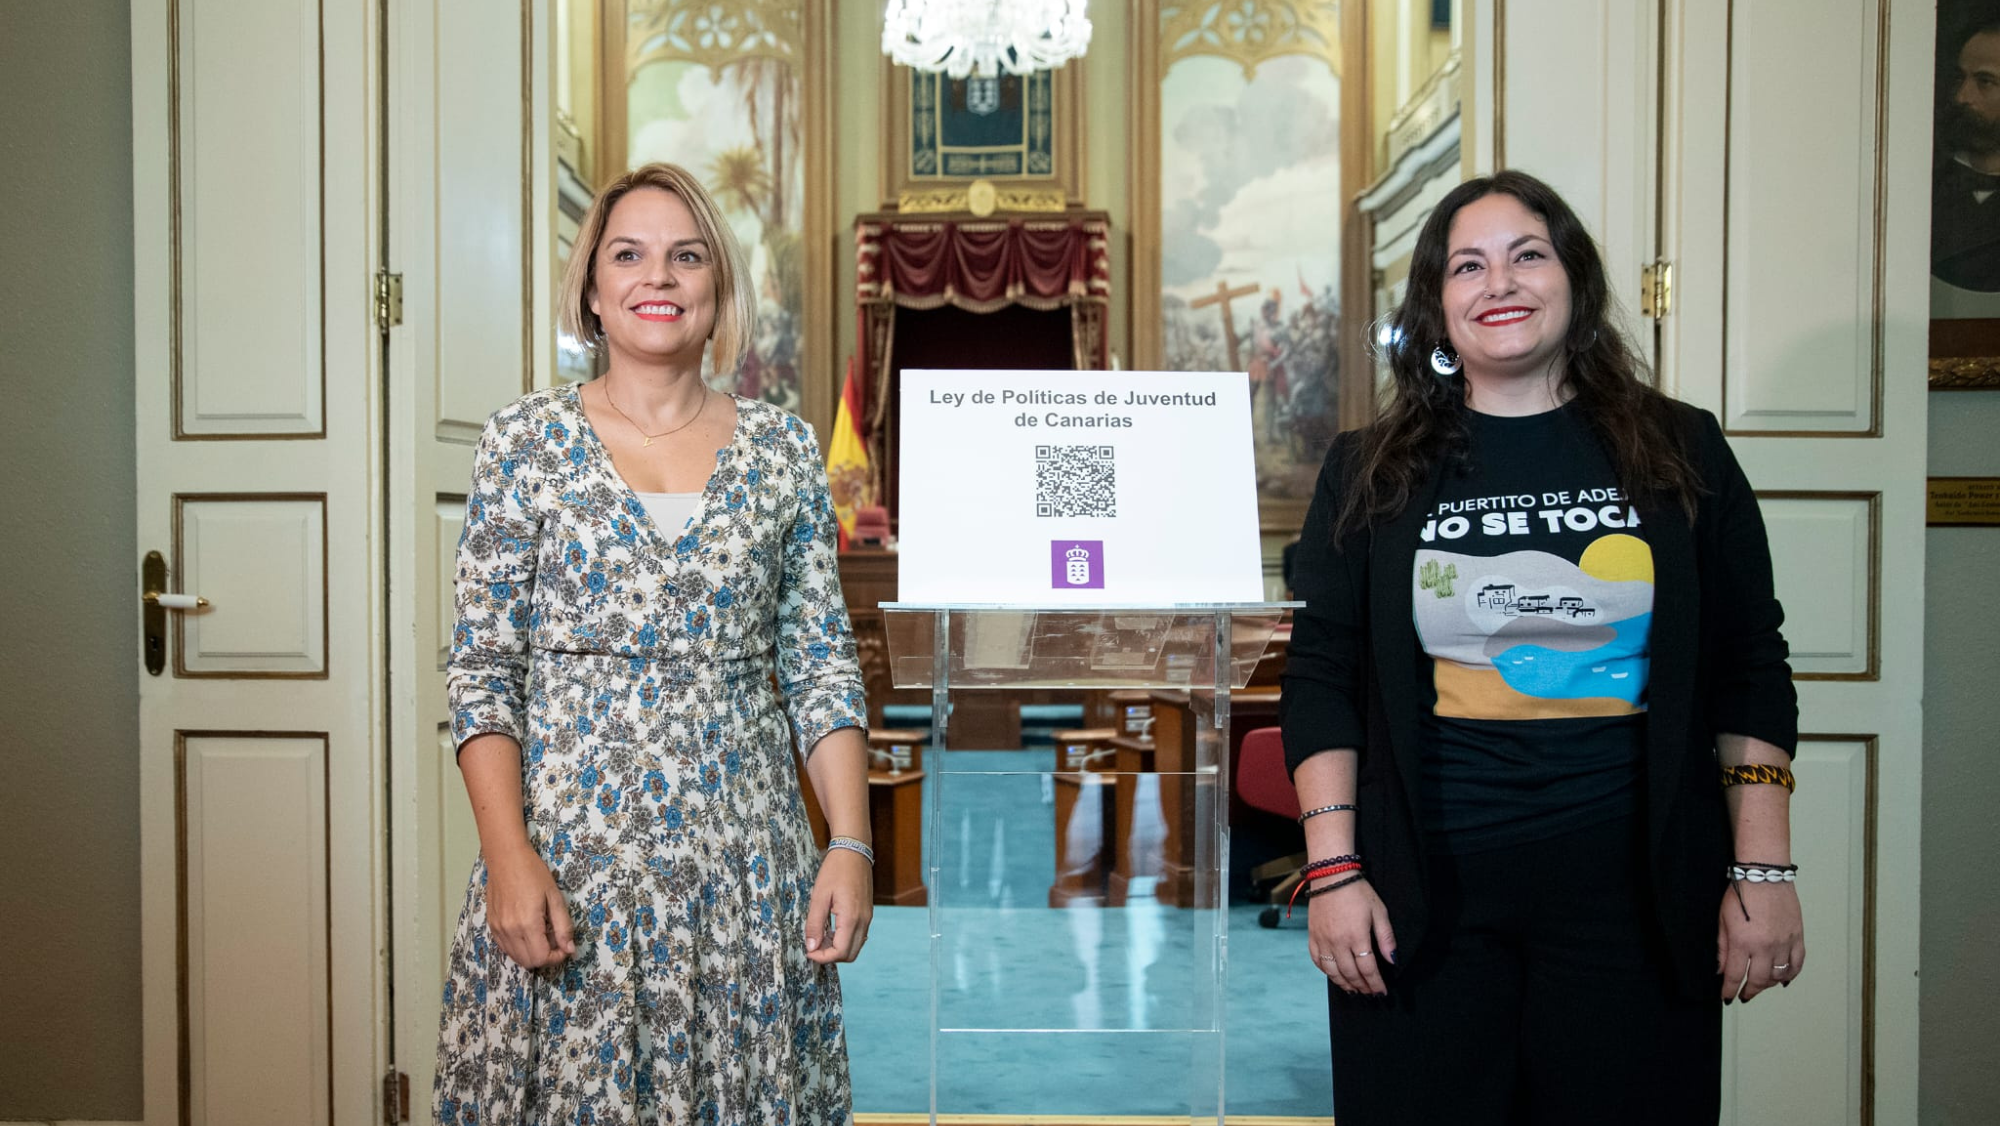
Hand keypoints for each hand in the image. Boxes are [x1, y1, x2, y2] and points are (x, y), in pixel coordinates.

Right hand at [482, 844, 575, 969]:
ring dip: (532, 953)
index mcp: (527, 924)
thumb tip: (569, 949)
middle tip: (554, 941)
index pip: (541, 959)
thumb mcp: (555, 897)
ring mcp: (498, 929)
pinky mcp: (492, 925)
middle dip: (545, 957)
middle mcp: (509, 931)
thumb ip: (563, 926)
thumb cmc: (534, 873)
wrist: (506, 858)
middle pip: (528, 962)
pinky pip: (506, 948)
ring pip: (516, 958)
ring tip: (541, 934)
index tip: (564, 946)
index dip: (556, 957)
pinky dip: (519, 947)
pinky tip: (527, 932)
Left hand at [805, 847, 873, 963]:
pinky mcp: (867, 914)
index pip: (840, 952)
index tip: (808, 951)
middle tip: (813, 945)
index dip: (822, 957)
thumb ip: (814, 924)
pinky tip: (831, 929)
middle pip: (849, 955)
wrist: (854, 852)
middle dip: (830, 956)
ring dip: (837, 948)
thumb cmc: (835, 870)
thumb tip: (811, 947)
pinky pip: (858, 936)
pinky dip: (844, 940)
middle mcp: (863, 921)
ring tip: (821, 936)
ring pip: (855, 947)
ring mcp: (867, 918)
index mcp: (851, 918)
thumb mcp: (819, 896)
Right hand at [1307, 877, 1397, 995]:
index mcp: (1356, 937)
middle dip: (1362, 987)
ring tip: (1354, 990)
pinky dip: (1326, 972)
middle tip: (1370, 993)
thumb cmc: (1357, 891)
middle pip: (1350, 974)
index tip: (1382, 992)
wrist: (1330, 875)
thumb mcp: (1379, 911)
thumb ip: (1386, 938)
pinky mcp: (1312, 936)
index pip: (1368, 969)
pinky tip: (1334, 975)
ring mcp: (1323, 940)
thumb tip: (1393, 960)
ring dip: (1344, 984)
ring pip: (1332, 972)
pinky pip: (1317, 961)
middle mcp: (1337, 942)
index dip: (1376, 983)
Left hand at [1717, 879, 1803, 1002]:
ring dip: (1769, 984)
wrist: (1764, 875)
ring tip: (1761, 985)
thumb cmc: (1741, 893)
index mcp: (1743, 942)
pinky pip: (1797, 963)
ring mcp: (1784, 943)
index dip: (1730, 989)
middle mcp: (1765, 946)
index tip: (1727, 997)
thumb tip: (1721, 970)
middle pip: (1759, 980)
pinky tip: (1784, 980)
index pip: (1736, 975)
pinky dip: (1791, 975)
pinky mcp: (1797, 937)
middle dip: (1750, 991)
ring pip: (1779, 975)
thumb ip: (1722, 948)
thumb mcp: (1722, 920)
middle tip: (1744, 995)